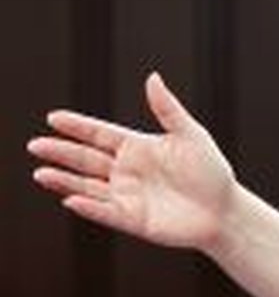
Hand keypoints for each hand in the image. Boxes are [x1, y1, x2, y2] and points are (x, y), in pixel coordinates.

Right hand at [29, 72, 236, 252]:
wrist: (225, 211)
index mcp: (138, 148)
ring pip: (88, 186)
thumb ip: (168, 110)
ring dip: (65, 181)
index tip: (54, 118)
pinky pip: (106, 212)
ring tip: (41, 173)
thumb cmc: (212, 172)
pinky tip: (71, 199)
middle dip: (61, 152)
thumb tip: (152, 77)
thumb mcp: (191, 136)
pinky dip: (89, 207)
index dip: (78, 127)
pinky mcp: (133, 220)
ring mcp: (128, 196)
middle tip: (35, 145)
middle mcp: (127, 171)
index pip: (100, 134)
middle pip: (86, 160)